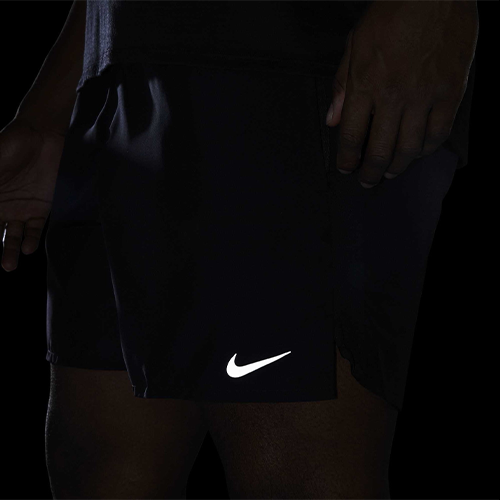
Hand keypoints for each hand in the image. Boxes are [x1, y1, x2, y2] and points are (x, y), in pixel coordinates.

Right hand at [0, 118, 64, 271]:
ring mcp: (21, 209)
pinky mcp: (41, 209)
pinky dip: (33, 239)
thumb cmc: (10, 143)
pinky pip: (36, 229)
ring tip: (8, 265)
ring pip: (14, 237)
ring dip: (11, 251)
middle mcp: (2, 207)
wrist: (42, 136)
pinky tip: (29, 248)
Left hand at [326, 0, 477, 187]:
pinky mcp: (450, 91)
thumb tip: (331, 119)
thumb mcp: (355, 45)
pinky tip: (418, 152)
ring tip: (390, 171)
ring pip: (409, 148)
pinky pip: (438, 133)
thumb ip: (342, 85)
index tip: (346, 167)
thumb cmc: (392, 13)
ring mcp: (424, 95)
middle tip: (367, 181)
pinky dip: (427, 149)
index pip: (350, 135)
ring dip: (397, 166)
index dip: (346, 158)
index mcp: (366, 84)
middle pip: (379, 150)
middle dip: (370, 172)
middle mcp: (394, 95)